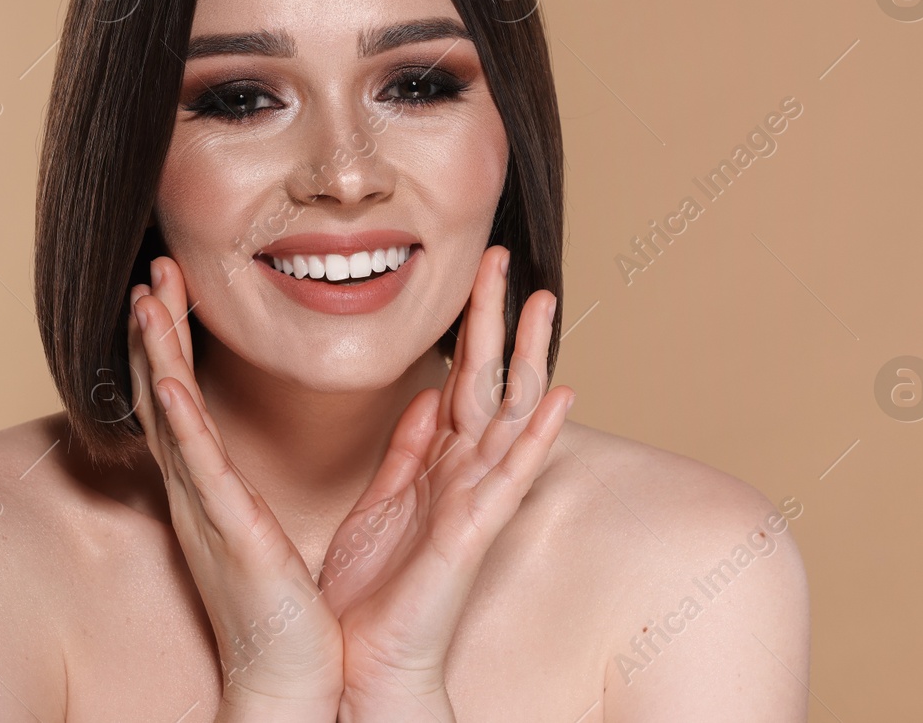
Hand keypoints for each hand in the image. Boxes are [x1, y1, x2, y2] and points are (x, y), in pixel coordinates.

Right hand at [128, 256, 344, 718]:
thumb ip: (382, 454)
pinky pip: (199, 469)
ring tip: (147, 298)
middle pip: (167, 392)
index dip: (181, 341)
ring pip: (171, 416)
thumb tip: (424, 404)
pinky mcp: (230, 534)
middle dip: (157, 329)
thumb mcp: (347, 513)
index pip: (194, 396)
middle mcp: (202, 492)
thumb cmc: (304, 608)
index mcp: (222, 487)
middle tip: (153, 269)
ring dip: (156, 354)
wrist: (290, 681)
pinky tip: (166, 381)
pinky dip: (180, 421)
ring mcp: (208, 510)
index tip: (178, 287)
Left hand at [317, 245, 573, 715]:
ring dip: (530, 358)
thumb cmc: (369, 594)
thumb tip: (426, 395)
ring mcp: (474, 502)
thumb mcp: (381, 502)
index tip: (477, 274)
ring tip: (546, 302)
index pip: (463, 382)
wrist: (359, 662)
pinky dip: (537, 436)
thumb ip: (407, 451)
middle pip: (490, 384)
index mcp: (436, 466)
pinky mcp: (472, 533)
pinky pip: (510, 475)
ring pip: (510, 415)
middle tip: (506, 260)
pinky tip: (563, 397)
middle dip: (498, 321)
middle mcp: (463, 477)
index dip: (471, 328)